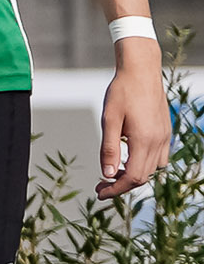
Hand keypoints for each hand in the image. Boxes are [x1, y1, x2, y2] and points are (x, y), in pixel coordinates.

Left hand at [98, 52, 173, 197]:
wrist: (141, 71)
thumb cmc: (122, 92)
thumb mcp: (109, 120)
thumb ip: (110, 149)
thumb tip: (107, 175)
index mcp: (145, 140)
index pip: (134, 177)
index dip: (116, 190)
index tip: (99, 192)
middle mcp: (159, 141)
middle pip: (143, 176)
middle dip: (122, 185)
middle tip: (100, 185)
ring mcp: (165, 136)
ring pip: (153, 168)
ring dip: (134, 175)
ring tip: (113, 171)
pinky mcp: (165, 131)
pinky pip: (159, 157)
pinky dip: (144, 163)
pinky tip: (128, 157)